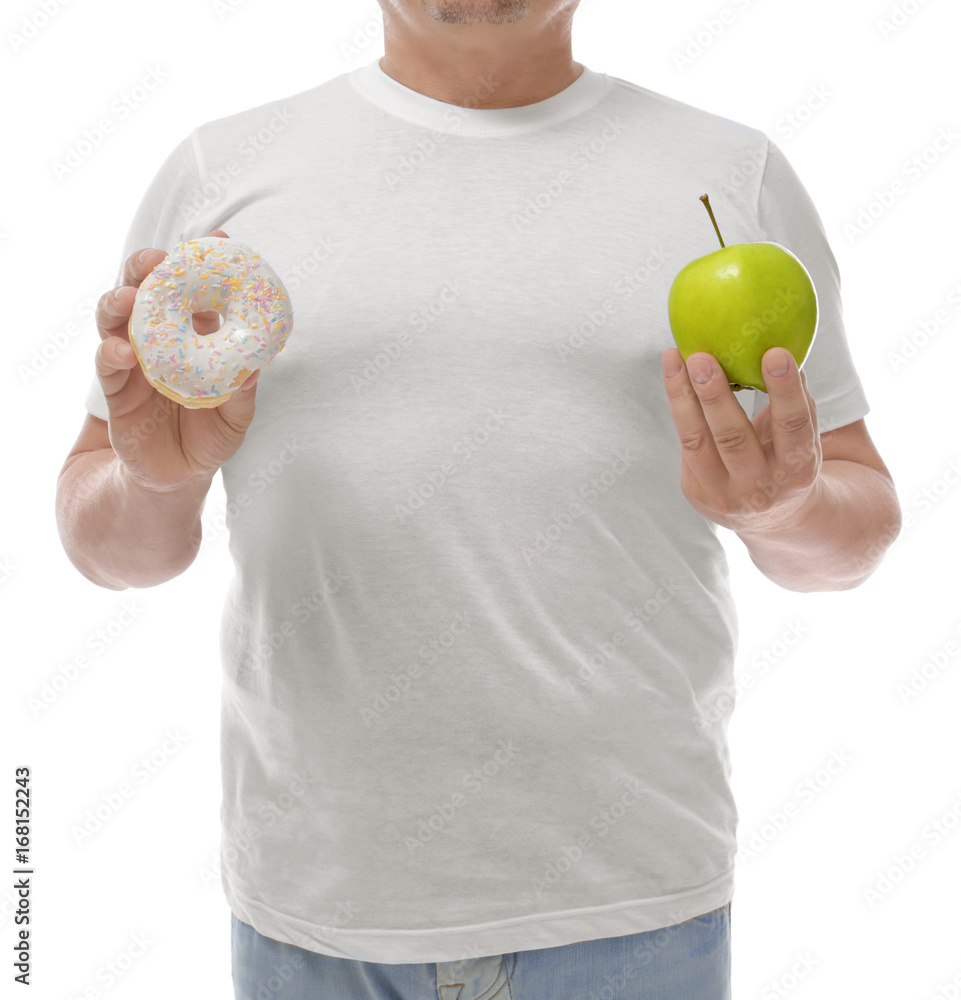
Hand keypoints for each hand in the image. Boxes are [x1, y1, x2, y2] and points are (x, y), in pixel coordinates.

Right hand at [94, 229, 261, 491]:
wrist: (176, 476)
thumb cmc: (210, 437)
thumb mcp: (235, 418)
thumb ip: (243, 394)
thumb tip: (255, 369)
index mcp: (194, 336)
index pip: (196, 290)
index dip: (201, 263)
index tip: (216, 239)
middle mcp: (159, 339)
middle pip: (147, 289)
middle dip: (147, 268)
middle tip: (156, 258)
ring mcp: (133, 359)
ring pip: (117, 318)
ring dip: (120, 301)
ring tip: (128, 297)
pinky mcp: (115, 388)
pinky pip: (107, 364)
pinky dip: (112, 353)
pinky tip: (122, 352)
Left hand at [661, 346, 822, 532]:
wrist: (772, 520)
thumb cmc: (788, 460)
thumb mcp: (803, 440)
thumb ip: (795, 403)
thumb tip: (780, 347)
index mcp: (797, 471)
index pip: (792, 427)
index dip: (784, 391)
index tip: (775, 352)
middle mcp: (759, 489)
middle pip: (733, 439)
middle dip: (715, 396)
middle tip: (701, 357)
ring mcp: (722, 495)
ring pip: (696, 442)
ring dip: (682, 397)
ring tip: (675, 358)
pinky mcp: (695, 492)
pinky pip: (686, 443)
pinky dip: (680, 406)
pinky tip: (673, 373)